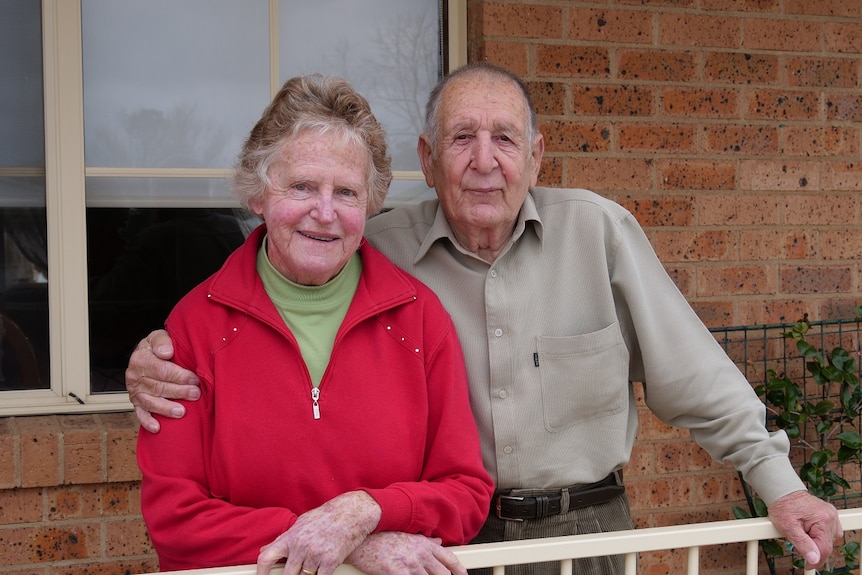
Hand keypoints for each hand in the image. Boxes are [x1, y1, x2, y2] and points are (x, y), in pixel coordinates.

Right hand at [125, 329, 200, 432]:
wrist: (146, 355)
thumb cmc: (157, 347)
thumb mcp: (158, 337)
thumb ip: (162, 341)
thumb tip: (166, 352)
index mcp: (140, 359)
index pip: (161, 370)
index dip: (179, 375)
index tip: (194, 379)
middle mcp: (135, 376)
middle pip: (158, 387)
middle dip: (179, 391)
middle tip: (195, 394)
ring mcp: (135, 391)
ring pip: (150, 402)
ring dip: (166, 408)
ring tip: (182, 412)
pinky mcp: (136, 403)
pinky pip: (140, 414)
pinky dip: (147, 422)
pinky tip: (158, 428)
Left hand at [257, 491, 381, 574]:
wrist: (352, 512)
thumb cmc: (327, 516)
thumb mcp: (302, 522)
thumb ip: (284, 538)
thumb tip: (266, 550)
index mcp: (291, 536)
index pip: (266, 557)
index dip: (261, 572)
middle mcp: (301, 546)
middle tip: (295, 573)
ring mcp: (315, 554)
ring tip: (313, 565)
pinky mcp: (330, 561)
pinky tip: (322, 571)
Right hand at [346, 532, 465, 574]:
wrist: (361, 536)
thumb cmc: (380, 535)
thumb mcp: (406, 533)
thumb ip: (425, 539)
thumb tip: (439, 541)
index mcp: (423, 544)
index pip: (449, 558)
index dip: (459, 569)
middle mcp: (419, 554)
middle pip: (442, 573)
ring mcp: (408, 564)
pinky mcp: (396, 572)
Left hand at [768, 490, 841, 569]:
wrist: (781, 490)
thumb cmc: (782, 506)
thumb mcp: (788, 527)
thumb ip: (802, 544)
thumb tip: (814, 559)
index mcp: (823, 520)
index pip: (824, 548)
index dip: (816, 560)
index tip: (807, 565)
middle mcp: (830, 516)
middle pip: (827, 544)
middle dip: (814, 548)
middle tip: (799, 546)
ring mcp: (831, 514)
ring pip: (829, 538)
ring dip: (817, 541)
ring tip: (802, 535)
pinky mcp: (828, 513)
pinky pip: (829, 530)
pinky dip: (820, 534)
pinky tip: (809, 532)